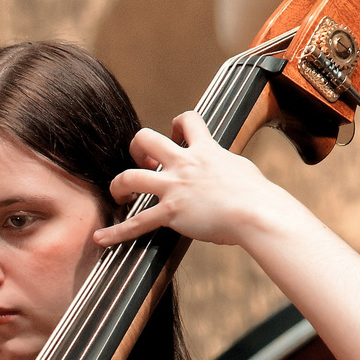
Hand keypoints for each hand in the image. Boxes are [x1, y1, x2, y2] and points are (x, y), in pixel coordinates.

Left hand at [95, 112, 295, 249]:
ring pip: (131, 176)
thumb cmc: (259, 196)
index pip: (187, 120)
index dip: (178, 124)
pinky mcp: (171, 212)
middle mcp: (185, 163)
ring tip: (118, 194)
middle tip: (143, 163)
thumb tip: (231, 173)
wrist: (257, 213)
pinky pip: (137, 223)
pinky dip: (116, 232)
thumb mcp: (242, 171)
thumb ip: (228, 167)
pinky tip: (101, 239)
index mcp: (206, 150)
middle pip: (146, 139)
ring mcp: (175, 187)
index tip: (176, 135)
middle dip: (137, 148)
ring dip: (119, 185)